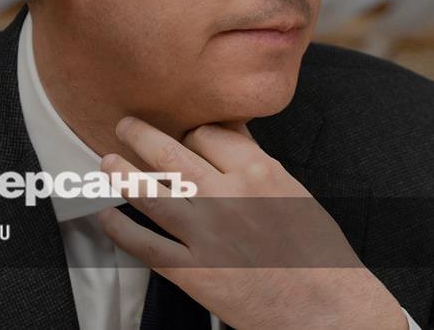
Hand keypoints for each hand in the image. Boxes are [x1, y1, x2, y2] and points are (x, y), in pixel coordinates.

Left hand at [97, 117, 406, 329]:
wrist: (326, 308)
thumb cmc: (318, 255)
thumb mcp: (294, 192)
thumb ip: (256, 165)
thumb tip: (230, 137)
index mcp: (258, 172)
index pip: (206, 133)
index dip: (189, 131)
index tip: (182, 135)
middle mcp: (227, 196)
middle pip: (169, 152)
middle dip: (140, 134)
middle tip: (124, 125)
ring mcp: (206, 234)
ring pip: (148, 192)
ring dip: (121, 173)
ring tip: (107, 162)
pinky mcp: (193, 271)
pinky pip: (144, 245)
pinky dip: (120, 230)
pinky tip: (107, 218)